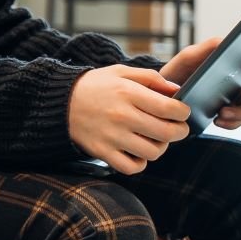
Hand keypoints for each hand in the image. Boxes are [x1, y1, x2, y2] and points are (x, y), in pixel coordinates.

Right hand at [68, 65, 191, 173]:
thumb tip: (176, 90)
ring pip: (153, 152)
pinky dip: (140, 163)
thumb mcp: (120, 72)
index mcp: (128, 93)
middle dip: (179, 131)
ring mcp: (111, 136)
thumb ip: (150, 77)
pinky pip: (132, 167)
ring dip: (160, 147)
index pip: (170, 109)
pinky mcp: (102, 151)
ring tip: (153, 139)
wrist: (57, 101)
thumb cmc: (93, 86)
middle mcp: (121, 116)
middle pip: (167, 133)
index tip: (180, 112)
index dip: (183, 112)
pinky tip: (136, 152)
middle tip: (175, 128)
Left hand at [159, 36, 240, 131]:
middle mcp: (240, 81)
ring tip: (222, 113)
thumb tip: (227, 41)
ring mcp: (234, 99)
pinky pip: (237, 122)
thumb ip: (209, 47)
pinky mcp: (224, 115)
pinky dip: (231, 122)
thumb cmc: (177, 71)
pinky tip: (217, 119)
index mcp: (235, 63)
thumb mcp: (189, 55)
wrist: (160, 96)